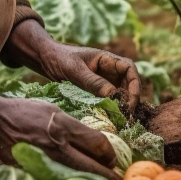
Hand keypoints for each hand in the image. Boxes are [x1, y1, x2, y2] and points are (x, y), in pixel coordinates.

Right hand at [0, 96, 121, 179]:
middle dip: (108, 174)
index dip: (110, 154)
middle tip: (116, 179)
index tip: (112, 158)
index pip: (99, 144)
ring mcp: (46, 160)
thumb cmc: (25, 112)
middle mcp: (58, 145)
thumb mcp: (52, 110)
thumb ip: (73, 126)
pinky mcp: (36, 171)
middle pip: (93, 166)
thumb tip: (93, 141)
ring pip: (79, 177)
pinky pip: (60, 179)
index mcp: (64, 126)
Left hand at [2, 20, 140, 113]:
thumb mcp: (75, 70)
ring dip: (123, 105)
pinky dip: (112, 108)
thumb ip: (92, 81)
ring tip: (122, 120)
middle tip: (127, 115)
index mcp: (107, 59)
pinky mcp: (96, 90)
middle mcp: (109, 70)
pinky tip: (112, 119)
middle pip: (129, 83)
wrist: (46, 60)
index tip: (132, 99)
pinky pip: (109, 99)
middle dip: (131, 98)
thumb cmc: (60, 59)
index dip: (135, 83)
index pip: (129, 68)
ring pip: (120, 93)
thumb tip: (112, 94)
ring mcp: (103, 80)